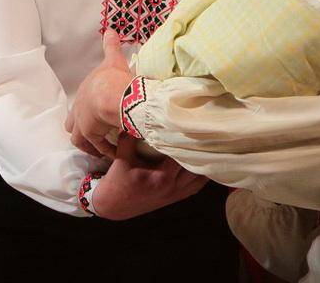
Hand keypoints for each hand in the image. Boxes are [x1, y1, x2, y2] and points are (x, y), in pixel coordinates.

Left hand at [65, 29, 132, 157]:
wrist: (113, 95)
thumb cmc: (113, 78)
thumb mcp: (113, 60)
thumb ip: (111, 46)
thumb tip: (110, 29)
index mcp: (84, 93)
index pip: (80, 104)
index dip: (88, 110)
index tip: (98, 114)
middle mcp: (79, 109)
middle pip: (72, 123)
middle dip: (81, 128)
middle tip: (94, 134)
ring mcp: (82, 124)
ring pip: (79, 138)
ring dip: (90, 143)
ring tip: (102, 148)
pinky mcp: (90, 136)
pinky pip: (95, 147)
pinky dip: (103, 150)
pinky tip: (112, 153)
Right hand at [92, 134, 208, 219]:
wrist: (112, 205)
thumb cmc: (117, 180)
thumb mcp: (122, 157)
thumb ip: (130, 137)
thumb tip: (135, 115)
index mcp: (162, 177)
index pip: (183, 155)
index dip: (189, 141)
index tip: (194, 128)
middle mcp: (172, 187)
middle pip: (196, 166)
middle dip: (200, 151)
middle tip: (206, 135)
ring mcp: (175, 195)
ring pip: (199, 179)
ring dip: (203, 164)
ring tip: (207, 147)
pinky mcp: (174, 198)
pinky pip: (195, 187)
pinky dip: (201, 176)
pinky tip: (203, 164)